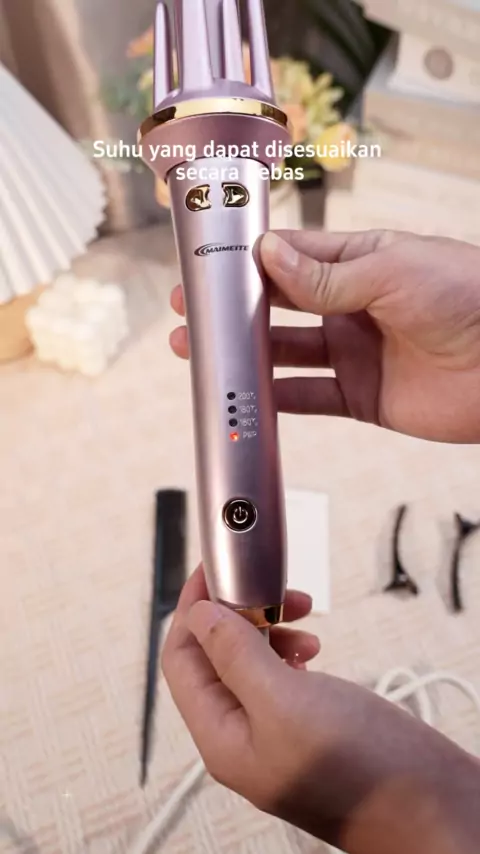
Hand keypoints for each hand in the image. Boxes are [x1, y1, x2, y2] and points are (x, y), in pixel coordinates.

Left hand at [163, 569, 479, 853]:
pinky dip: (292, 648)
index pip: (181, 660)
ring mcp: (277, 732)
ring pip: (251, 661)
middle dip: (237, 614)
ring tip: (303, 618)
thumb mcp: (285, 702)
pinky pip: (281, 674)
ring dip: (269, 628)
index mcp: (222, 737)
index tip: (214, 570)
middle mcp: (243, 736)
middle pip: (215, 657)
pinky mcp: (310, 726)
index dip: (192, 611)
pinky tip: (314, 646)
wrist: (430, 807)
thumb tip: (198, 616)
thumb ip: (235, 657)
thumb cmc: (362, 771)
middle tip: (270, 589)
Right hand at [169, 229, 479, 442]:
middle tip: (192, 310)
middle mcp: (352, 307)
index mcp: (360, 263)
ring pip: (286, 353)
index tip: (209, 265)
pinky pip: (309, 398)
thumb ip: (326, 276)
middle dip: (235, 309)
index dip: (249, 262)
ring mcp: (354, 353)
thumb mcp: (392, 271)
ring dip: (246, 355)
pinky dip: (277, 400)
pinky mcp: (361, 397)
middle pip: (279, 307)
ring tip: (202, 353)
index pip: (291, 257)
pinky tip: (248, 397)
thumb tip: (269, 256)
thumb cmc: (469, 296)